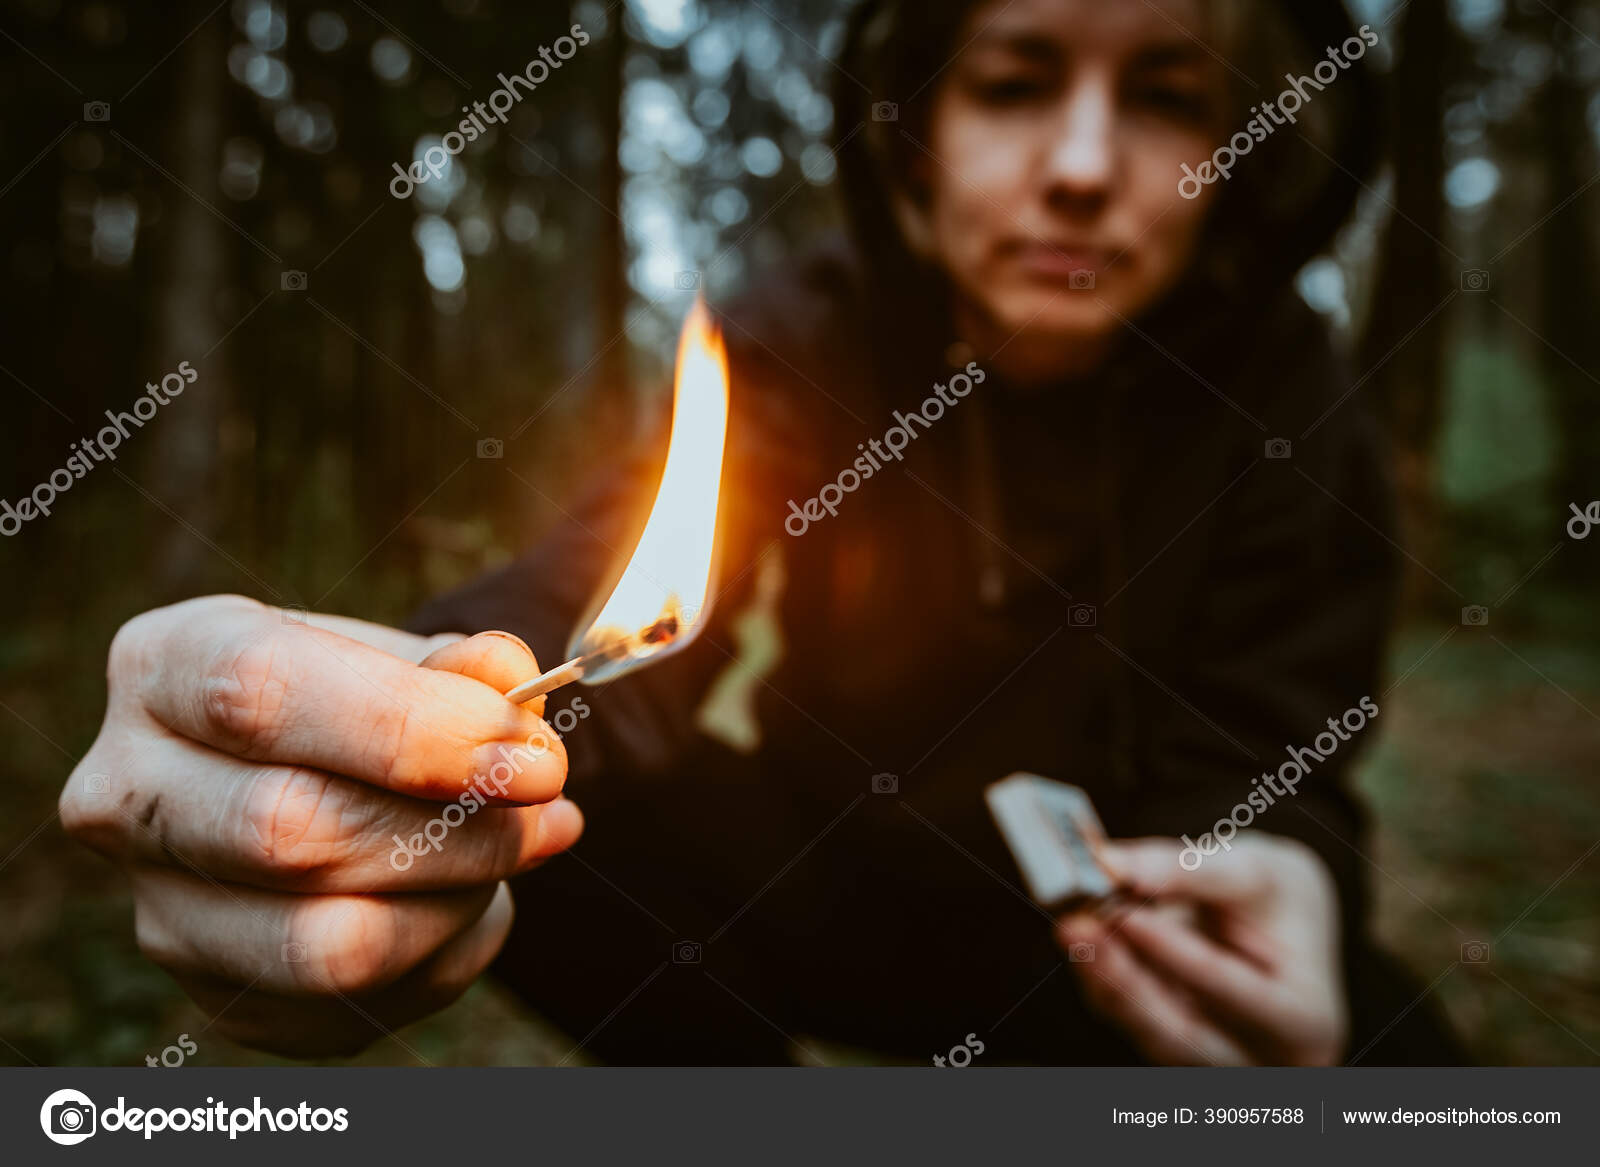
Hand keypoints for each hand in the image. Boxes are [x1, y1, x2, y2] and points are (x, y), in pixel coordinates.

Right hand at [59, 595, 582, 1056]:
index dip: (409, 727)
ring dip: (460, 893)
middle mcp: (128, 790)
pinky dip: (447, 948)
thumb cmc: (365, 702)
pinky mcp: (218, 994)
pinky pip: (357, 1000)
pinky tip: (471, 894)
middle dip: (454, 824)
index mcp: (165, 664)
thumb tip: (505, 676)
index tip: (528, 752)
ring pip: (326, 940)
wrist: (325, 778)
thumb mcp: (408, 657)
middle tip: (549, 799)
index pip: (258, 694)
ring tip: (523, 842)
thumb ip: (462, 665)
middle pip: (287, 830)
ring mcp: (160, 905)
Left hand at [1057, 832, 1345, 1064]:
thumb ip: (1189, 868)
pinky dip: (1102, 974)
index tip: (1129, 916)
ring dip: (1103, 977)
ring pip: (1144, 1029)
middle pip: (1181, 1036)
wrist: (1273, 917)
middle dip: (1125, 982)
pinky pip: (1127, 1016)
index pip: (1238, 995)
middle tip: (1079, 928)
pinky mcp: (1168, 1040)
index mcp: (1305, 1022)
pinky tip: (1084, 935)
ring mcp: (1210, 1057)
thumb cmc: (1276, 895)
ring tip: (1074, 925)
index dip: (1179, 957)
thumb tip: (1115, 865)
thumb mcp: (1253, 869)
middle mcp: (1259, 1057)